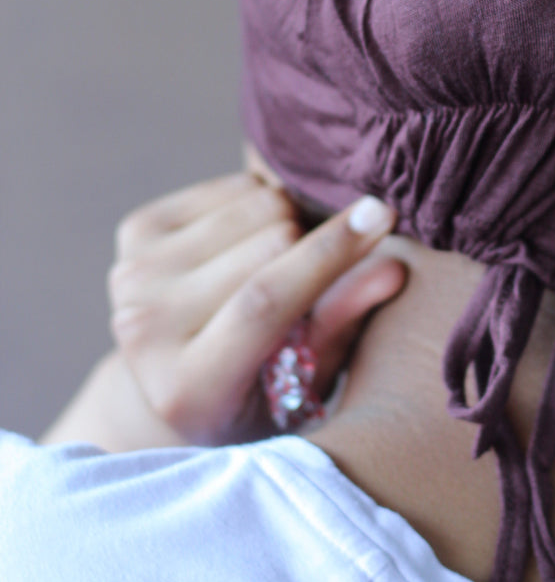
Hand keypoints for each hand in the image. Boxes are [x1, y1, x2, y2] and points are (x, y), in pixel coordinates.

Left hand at [107, 172, 405, 445]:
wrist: (169, 383)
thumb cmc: (258, 394)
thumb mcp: (306, 382)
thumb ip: (342, 324)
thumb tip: (393, 267)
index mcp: (188, 383)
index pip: (265, 301)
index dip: (328, 254)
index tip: (383, 213)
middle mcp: (145, 329)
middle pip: (268, 242)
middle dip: (314, 244)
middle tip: (315, 277)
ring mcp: (133, 276)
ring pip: (254, 205)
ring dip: (288, 223)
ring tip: (279, 266)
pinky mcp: (133, 233)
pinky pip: (232, 187)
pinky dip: (259, 205)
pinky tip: (249, 246)